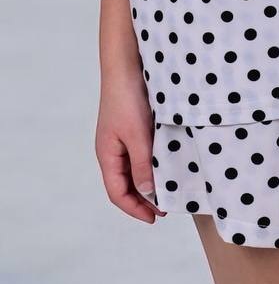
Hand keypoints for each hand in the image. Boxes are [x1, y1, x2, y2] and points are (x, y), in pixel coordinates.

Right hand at [95, 68, 166, 223]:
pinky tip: (165, 166)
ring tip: (167, 191)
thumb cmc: (127, 98)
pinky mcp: (132, 127)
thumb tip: (147, 193)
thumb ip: (142, 164)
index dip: (135, 209)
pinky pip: (140, 153)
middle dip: (143, 199)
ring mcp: (121, 138)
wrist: (126, 65)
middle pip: (125, 184)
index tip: (155, 218)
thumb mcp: (137, 135)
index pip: (117, 192)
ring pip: (133, 169)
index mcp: (107, 154)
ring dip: (148, 182)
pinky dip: (151, 164)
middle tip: (165, 209)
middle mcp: (112, 149)